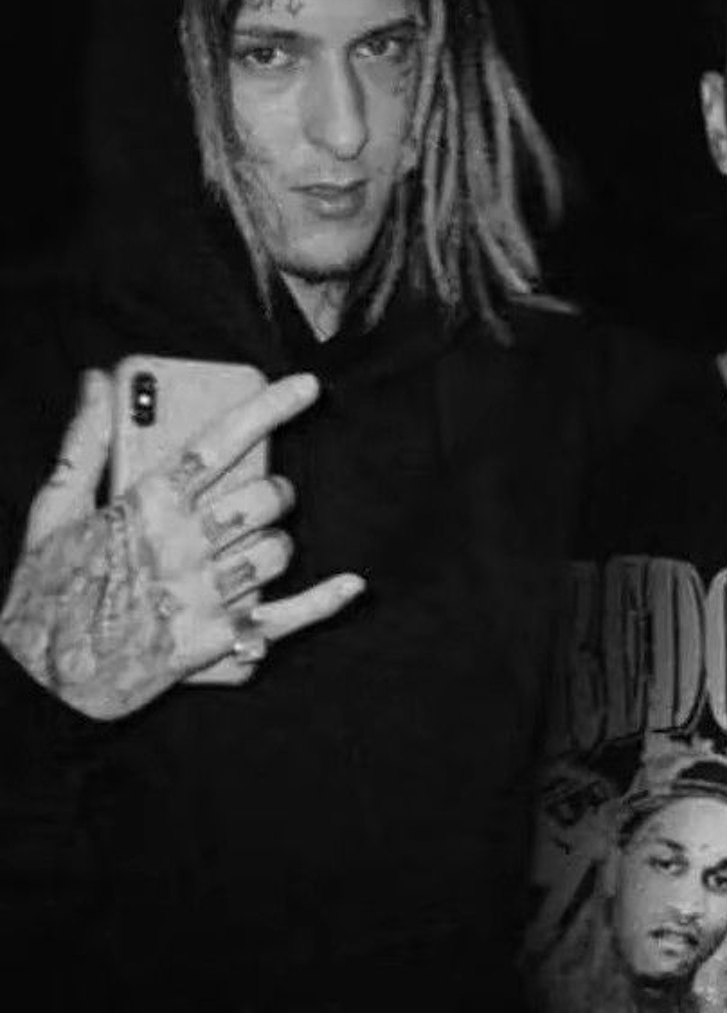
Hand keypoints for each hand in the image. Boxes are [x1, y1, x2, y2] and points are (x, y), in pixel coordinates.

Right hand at [0, 370, 362, 719]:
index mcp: (145, 507)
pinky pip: (285, 618)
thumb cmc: (47, 591)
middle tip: (263, 495)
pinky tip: (352, 585)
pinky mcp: (216, 641)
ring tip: (253, 547)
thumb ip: (84, 442)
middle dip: (274, 491)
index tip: (306, 388)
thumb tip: (99, 382)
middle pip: (263, 500)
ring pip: (277, 552)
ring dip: (276, 544)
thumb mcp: (52, 511)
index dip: (268, 409)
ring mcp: (203, 596)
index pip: (219, 443)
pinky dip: (324, 603)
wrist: (38, 681)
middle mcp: (182, 548)